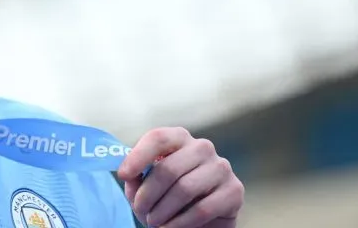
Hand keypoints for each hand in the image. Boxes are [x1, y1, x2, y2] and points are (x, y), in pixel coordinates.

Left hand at [117, 127, 243, 227]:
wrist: (199, 220)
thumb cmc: (168, 196)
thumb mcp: (146, 186)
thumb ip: (136, 177)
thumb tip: (128, 174)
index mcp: (179, 138)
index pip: (158, 138)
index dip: (138, 156)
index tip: (123, 175)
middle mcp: (202, 147)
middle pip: (169, 168)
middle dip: (148, 194)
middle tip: (140, 210)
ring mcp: (221, 167)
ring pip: (185, 188)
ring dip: (163, 210)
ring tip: (153, 222)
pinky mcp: (234, 191)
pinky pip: (203, 208)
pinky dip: (181, 223)